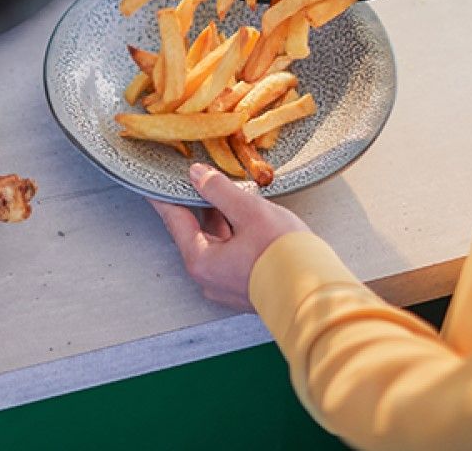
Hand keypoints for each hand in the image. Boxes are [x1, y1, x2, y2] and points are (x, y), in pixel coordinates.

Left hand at [148, 162, 309, 310]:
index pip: (174, 219)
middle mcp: (210, 277)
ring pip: (217, 241)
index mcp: (202, 261)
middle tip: (195, 176)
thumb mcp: (249, 212)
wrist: (320, 296)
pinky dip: (235, 231)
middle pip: (195, 231)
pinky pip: (232, 252)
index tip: (151, 182)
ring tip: (227, 190)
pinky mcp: (248, 285)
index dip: (164, 196)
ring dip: (221, 216)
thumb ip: (219, 191)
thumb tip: (197, 175)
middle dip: (198, 203)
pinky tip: (247, 214)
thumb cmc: (285, 256)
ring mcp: (228, 284)